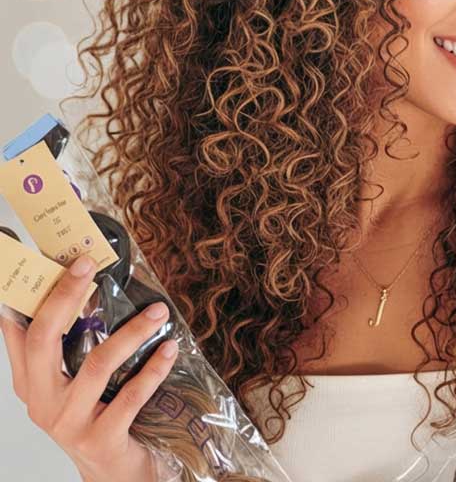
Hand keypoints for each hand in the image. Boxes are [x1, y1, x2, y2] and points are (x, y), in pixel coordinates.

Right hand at [0, 254, 178, 481]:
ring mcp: (68, 423)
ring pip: (97, 363)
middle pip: (45, 339)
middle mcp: (42, 402)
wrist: (114, 475)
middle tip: (88, 264)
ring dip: (133, 332)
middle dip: (66, 295)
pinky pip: (131, 396)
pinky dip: (154, 368)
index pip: (22, 331)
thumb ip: (76, 343)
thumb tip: (92, 286)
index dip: (33, 294)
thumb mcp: (78, 381)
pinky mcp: (100, 440)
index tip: (51, 259)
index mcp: (32, 382)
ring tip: (159, 310)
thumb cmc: (98, 416)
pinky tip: (169, 348)